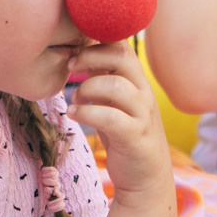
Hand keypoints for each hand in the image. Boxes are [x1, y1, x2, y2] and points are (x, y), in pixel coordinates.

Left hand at [65, 41, 171, 203]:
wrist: (145, 177)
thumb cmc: (124, 134)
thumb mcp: (114, 101)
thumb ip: (102, 77)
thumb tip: (78, 51)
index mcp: (137, 80)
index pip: (122, 44)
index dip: (96, 39)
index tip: (74, 49)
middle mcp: (143, 92)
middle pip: (122, 57)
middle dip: (90, 56)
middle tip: (71, 66)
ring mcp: (142, 114)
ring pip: (117, 85)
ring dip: (87, 88)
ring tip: (74, 100)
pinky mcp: (135, 137)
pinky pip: (111, 117)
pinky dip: (88, 113)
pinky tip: (75, 115)